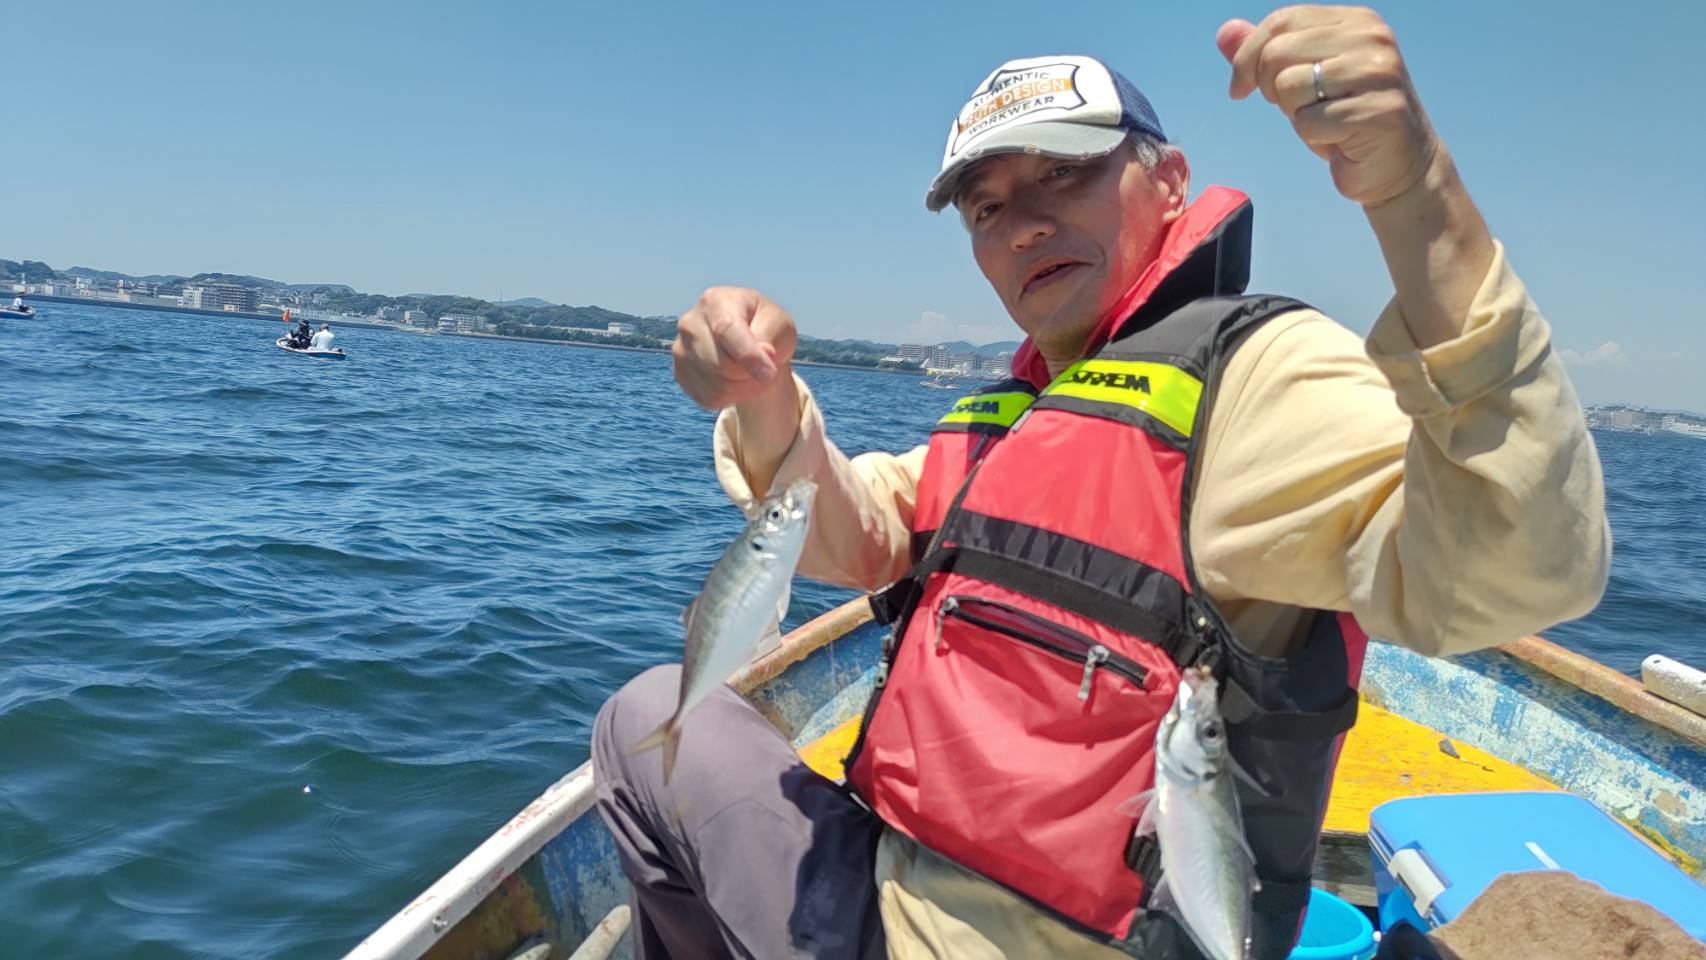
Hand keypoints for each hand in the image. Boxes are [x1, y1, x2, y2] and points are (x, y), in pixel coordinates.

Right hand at [672, 286, 797, 409]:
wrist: (746, 337)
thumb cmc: (764, 325)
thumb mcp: (778, 323)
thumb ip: (772, 335)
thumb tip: (763, 355)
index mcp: (716, 301)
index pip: (726, 329)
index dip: (749, 356)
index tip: (769, 373)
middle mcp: (690, 323)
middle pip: (721, 364)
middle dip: (750, 374)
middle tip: (766, 368)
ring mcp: (681, 349)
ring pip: (716, 387)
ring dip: (744, 389)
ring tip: (753, 374)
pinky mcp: (680, 374)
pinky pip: (708, 399)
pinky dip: (730, 398)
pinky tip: (737, 381)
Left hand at [1218, 6, 1439, 207]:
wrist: (1398, 166)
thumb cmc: (1344, 120)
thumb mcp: (1301, 80)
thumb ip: (1266, 54)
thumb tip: (1225, 32)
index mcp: (1355, 21)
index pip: (1281, 21)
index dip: (1247, 57)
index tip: (1240, 89)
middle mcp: (1371, 38)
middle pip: (1277, 53)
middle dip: (1271, 89)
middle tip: (1298, 109)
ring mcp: (1379, 73)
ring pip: (1290, 86)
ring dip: (1296, 115)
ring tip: (1326, 122)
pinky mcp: (1379, 111)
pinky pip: (1310, 122)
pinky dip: (1314, 137)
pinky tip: (1340, 139)